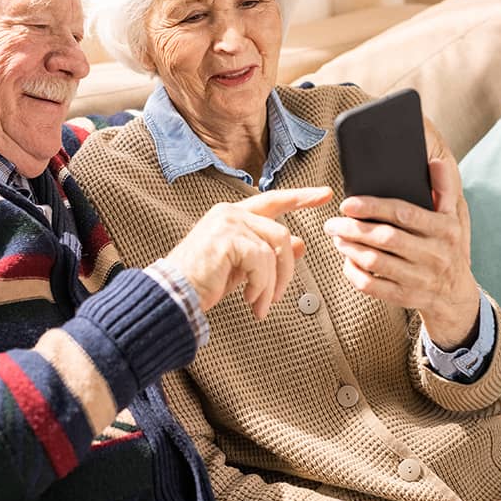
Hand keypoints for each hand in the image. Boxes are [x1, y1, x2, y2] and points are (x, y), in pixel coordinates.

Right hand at [165, 187, 332, 318]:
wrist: (175, 295)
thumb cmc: (203, 282)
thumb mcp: (243, 268)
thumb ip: (269, 254)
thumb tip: (301, 244)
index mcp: (233, 215)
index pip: (273, 201)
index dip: (300, 198)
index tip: (324, 195)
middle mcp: (230, 212)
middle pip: (281, 234)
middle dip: (286, 270)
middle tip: (277, 297)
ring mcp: (228, 222)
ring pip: (274, 251)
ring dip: (272, 285)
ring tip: (259, 305)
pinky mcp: (228, 238)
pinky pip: (261, 262)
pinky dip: (261, 286)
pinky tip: (250, 300)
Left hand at [323, 121, 477, 345]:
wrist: (456, 295)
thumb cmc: (449, 247)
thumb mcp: (455, 217)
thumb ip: (445, 188)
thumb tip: (436, 161)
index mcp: (444, 229)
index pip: (404, 214)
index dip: (373, 207)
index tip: (348, 203)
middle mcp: (434, 254)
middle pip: (385, 238)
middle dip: (354, 229)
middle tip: (333, 223)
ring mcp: (420, 279)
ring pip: (376, 262)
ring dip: (350, 249)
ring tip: (337, 238)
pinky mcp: (406, 298)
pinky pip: (373, 286)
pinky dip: (354, 273)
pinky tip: (347, 260)